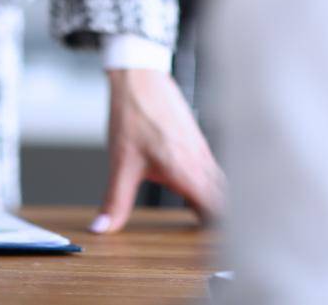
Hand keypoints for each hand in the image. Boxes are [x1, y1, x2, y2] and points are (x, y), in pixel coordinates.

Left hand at [92, 69, 224, 233]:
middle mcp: (201, 162)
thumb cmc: (134, 114)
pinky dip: (209, 190)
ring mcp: (202, 152)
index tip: (218, 249)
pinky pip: (212, 173)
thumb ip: (115, 201)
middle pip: (225, 201)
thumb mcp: (121, 163)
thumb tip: (102, 228)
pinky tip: (193, 197)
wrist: (140, 78)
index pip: (218, 209)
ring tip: (206, 227)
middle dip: (223, 223)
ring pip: (220, 186)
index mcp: (187, 170)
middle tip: (214, 245)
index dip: (222, 232)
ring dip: (216, 206)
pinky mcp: (197, 145)